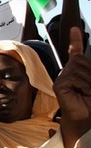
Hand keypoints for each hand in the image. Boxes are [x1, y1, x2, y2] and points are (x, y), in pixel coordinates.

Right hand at [54, 28, 90, 147]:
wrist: (86, 118)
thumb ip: (89, 70)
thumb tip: (79, 55)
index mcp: (78, 71)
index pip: (76, 53)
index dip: (75, 40)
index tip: (74, 29)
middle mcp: (68, 73)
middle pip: (81, 60)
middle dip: (90, 73)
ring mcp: (61, 78)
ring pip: (78, 68)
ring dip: (88, 81)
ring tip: (87, 93)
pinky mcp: (58, 85)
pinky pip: (72, 77)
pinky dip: (81, 85)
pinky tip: (80, 93)